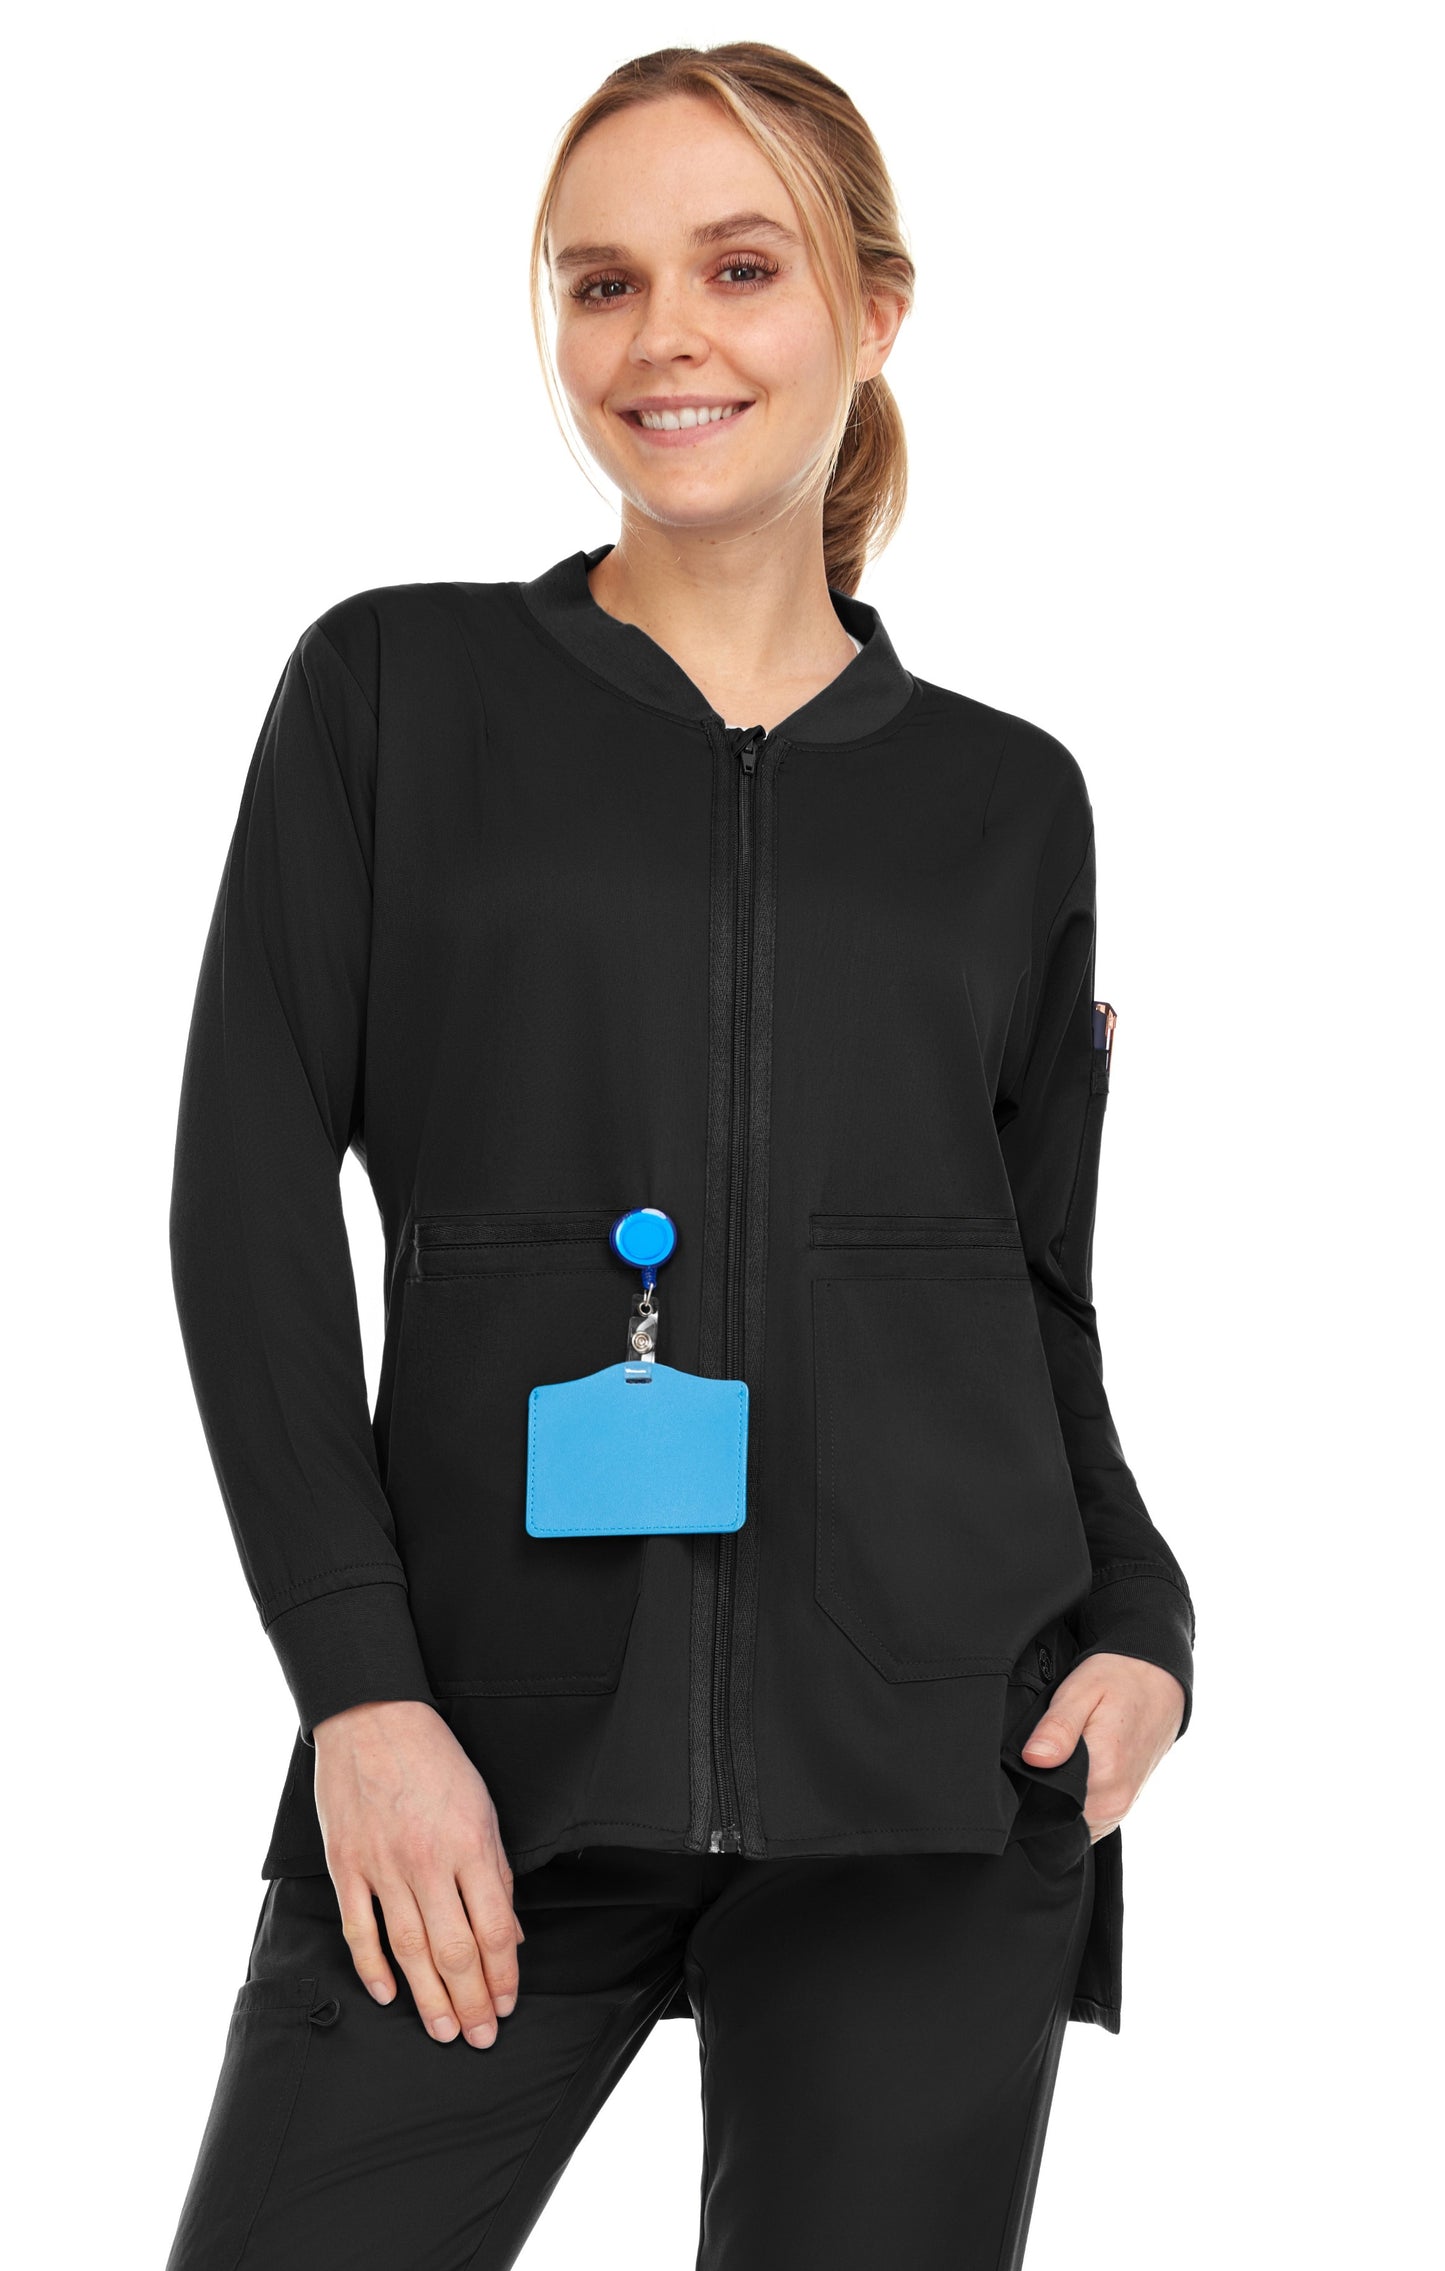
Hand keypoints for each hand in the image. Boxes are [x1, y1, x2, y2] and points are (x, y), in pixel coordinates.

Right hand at [313, 1699, 523, 2047]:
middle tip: (480, 2036)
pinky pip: (360, 1928)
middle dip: (471, 2000)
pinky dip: (373, 1967)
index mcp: (470, 1845)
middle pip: (455, 1949)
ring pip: (410, 1949)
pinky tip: (388, 1994)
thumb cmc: (434, 1759)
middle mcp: (428, 1862)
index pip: (495, 1928)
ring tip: (444, 2030)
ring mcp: (383, 1866)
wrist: (373, 1718)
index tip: (507, 2003)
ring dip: (428, 1997)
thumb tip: (510, 1931)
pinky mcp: (347, 1866)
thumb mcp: (482, 1806)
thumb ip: (497, 1872)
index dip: (504, 1973)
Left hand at [1021, 1653, 1184, 1841]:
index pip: (1044, 1803)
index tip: (1022, 1763)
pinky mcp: (1122, 1806)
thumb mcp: (1081, 1691)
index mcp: (1102, 1773)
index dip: (1024, 1787)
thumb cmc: (1119, 1681)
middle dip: (1039, 1794)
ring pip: (1072, 1821)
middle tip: (1039, 1755)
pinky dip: (1073, 1803)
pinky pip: (1087, 1819)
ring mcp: (1120, 1807)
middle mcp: (1114, 1800)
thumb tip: (1033, 1759)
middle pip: (1057, 1816)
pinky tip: (1071, 1772)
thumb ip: (1057, 1728)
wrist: (1159, 1682)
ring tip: (1058, 1759)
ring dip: (1057, 1799)